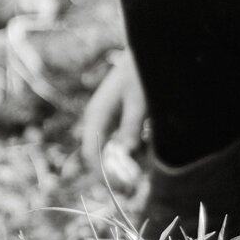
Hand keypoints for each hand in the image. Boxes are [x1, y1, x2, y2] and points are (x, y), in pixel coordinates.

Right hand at [80, 49, 147, 183]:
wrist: (147, 51)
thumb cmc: (140, 73)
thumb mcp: (139, 101)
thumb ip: (131, 127)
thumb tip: (125, 153)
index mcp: (96, 116)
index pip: (91, 154)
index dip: (102, 174)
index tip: (120, 188)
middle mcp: (99, 121)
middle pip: (102, 156)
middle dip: (118, 169)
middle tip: (136, 182)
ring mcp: (109, 120)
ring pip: (115, 150)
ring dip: (130, 159)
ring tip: (146, 157)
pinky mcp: (121, 119)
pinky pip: (125, 141)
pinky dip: (136, 147)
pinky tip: (148, 142)